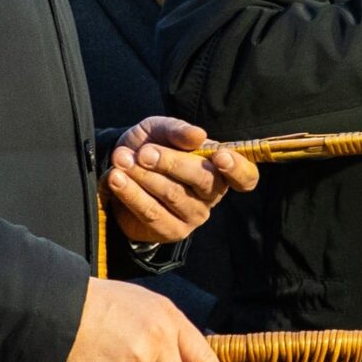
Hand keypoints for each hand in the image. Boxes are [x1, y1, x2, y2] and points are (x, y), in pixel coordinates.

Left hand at [103, 116, 258, 243]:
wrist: (119, 170)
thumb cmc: (150, 147)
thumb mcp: (160, 130)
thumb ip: (177, 130)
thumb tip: (198, 135)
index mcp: (220, 168)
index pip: (246, 176)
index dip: (238, 168)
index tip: (220, 157)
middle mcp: (213, 194)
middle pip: (203, 180)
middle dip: (171, 163)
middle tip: (143, 152)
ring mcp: (194, 216)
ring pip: (173, 195)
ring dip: (144, 177)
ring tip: (121, 161)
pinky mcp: (171, 231)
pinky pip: (152, 213)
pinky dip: (132, 194)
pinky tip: (116, 179)